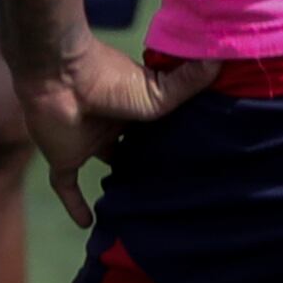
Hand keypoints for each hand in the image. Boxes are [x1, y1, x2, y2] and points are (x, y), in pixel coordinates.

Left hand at [17, 34, 217, 227]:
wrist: (60, 77)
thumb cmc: (110, 80)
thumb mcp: (158, 90)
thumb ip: (188, 81)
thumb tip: (222, 58)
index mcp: (135, 106)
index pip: (155, 126)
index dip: (169, 138)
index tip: (191, 155)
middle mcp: (113, 124)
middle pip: (132, 145)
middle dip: (145, 159)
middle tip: (169, 184)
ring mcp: (87, 141)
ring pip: (104, 162)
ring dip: (116, 178)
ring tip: (138, 202)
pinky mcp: (64, 158)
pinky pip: (67, 187)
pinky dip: (75, 205)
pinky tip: (87, 224)